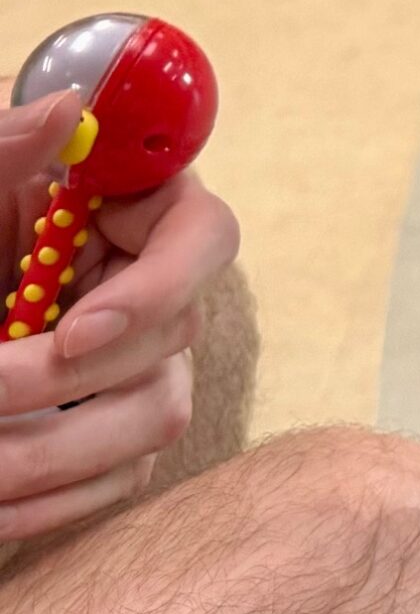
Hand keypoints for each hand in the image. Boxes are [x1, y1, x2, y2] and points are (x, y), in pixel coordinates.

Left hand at [0, 92, 239, 543]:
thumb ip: (3, 148)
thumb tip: (65, 110)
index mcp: (133, 207)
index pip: (205, 238)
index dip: (157, 289)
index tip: (71, 332)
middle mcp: (153, 284)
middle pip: (175, 340)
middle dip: (65, 383)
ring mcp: (140, 363)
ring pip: (153, 419)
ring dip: (51, 453)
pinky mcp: (113, 434)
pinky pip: (114, 480)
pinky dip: (46, 503)